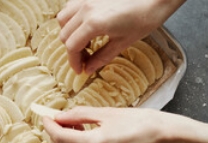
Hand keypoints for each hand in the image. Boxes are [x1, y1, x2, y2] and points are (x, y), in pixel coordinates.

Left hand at [43, 107, 207, 142]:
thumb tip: (60, 116)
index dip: (49, 126)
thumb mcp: (109, 113)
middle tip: (55, 120)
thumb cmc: (144, 122)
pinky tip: (85, 136)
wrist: (167, 139)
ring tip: (73, 125)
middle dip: (54, 136)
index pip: (61, 137)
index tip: (45, 116)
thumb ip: (81, 115)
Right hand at [57, 0, 186, 73]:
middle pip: (65, 34)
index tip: (79, 70)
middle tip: (85, 59)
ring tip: (85, 41)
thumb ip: (101, 57)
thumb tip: (88, 69)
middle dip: (72, 50)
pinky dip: (74, 18)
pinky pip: (72, 6)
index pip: (71, 47)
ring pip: (64, 18)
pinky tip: (87, 25)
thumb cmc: (144, 18)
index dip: (73, 62)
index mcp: (93, 23)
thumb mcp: (122, 43)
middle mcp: (86, 8)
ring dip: (70, 32)